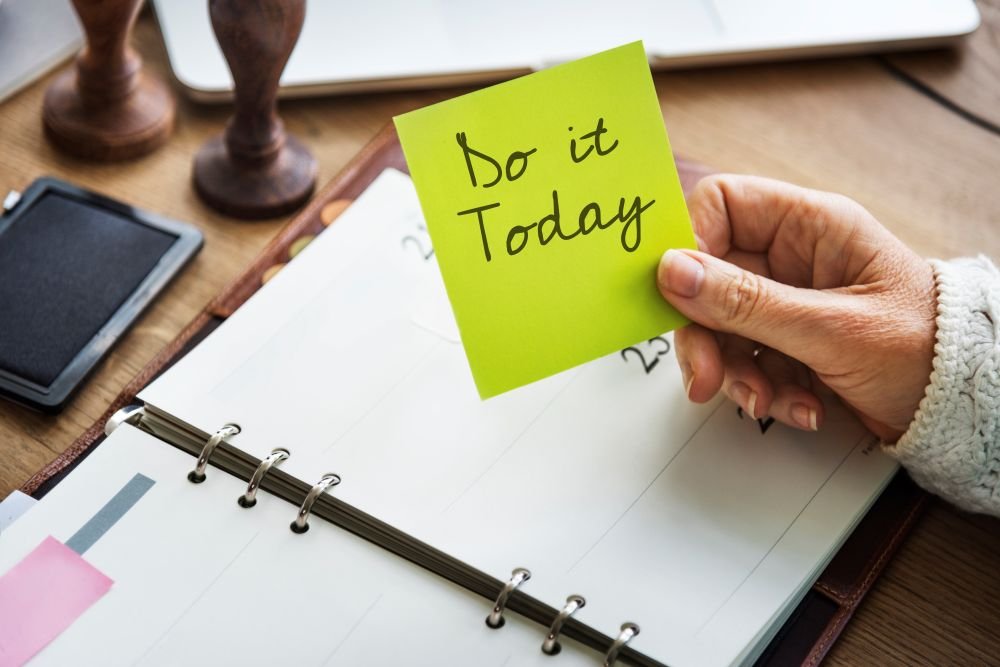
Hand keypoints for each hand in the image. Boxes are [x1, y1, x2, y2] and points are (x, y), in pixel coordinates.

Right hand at [657, 174, 936, 441]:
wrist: (961, 407)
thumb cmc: (927, 348)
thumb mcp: (831, 327)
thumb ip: (746, 302)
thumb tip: (673, 272)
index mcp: (810, 226)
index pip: (721, 205)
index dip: (690, 243)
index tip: (676, 292)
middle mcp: (792, 258)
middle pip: (709, 278)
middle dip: (705, 333)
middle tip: (706, 376)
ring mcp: (787, 301)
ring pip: (720, 325)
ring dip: (734, 371)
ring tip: (767, 400)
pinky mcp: (787, 342)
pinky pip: (745, 358)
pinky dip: (762, 388)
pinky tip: (797, 406)